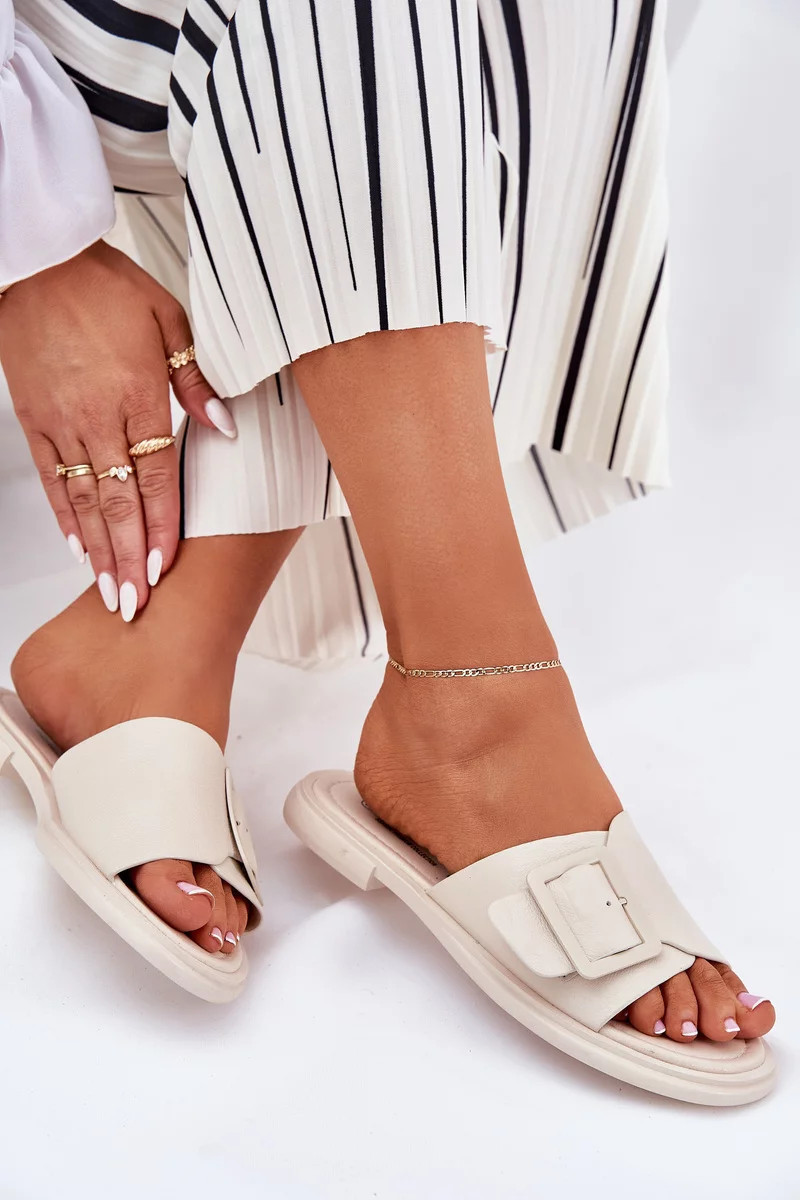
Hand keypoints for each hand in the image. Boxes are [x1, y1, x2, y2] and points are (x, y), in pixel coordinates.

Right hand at [0, 242, 236, 618]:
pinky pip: (52, 479)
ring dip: (98, 551)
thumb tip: (225, 427)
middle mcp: (96, 417)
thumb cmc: (105, 287)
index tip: (165, 568)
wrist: (38, 263)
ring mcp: (62, 423)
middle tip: (135, 604)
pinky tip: (78, 548)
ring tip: (110, 591)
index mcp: (137, 395)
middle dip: (128, 559)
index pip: (155, 478)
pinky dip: (65, 517)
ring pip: (84, 501)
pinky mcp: (34, 421)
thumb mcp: (168, 321)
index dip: (160, 528)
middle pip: (117, 504)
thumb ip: (196, 381)